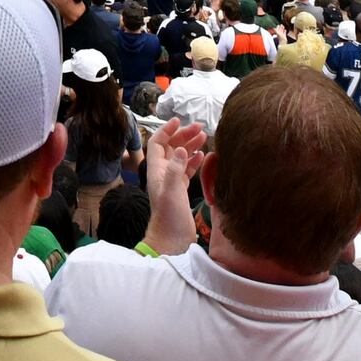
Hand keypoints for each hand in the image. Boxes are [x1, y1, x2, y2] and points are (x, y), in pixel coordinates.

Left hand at [145, 115, 207, 254]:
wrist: (171, 239)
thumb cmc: (169, 216)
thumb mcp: (171, 191)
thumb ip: (176, 169)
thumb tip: (183, 149)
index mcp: (156, 171)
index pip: (158, 143)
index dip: (167, 130)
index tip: (179, 120)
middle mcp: (163, 173)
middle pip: (172, 148)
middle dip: (184, 136)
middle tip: (200, 128)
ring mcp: (172, 181)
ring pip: (181, 157)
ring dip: (191, 146)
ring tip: (204, 137)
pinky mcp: (181, 190)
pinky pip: (187, 170)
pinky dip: (195, 161)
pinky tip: (204, 155)